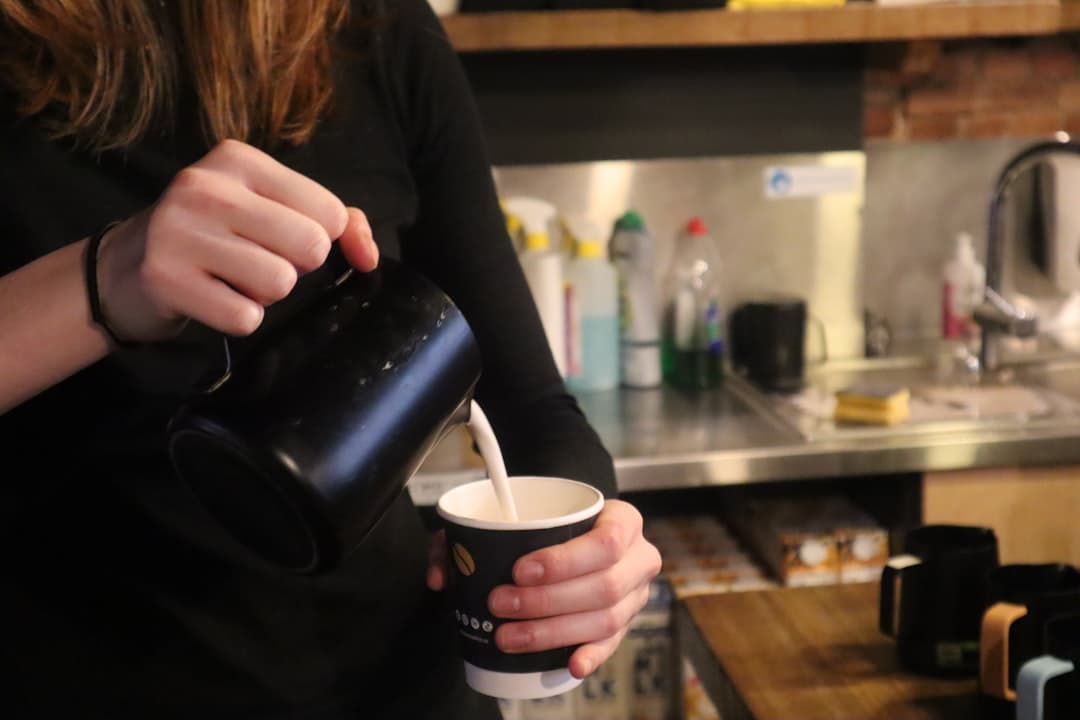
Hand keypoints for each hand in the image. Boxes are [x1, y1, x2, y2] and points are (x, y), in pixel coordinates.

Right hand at [95, 139, 378, 342]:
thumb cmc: (217, 234)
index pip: (329, 212)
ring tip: (235, 279)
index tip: (288, 241)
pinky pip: (246, 317)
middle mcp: (206, 188)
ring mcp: (180, 231)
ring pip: (280, 283)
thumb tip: (368, 256)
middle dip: (296, 267)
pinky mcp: (166, 279)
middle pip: (311, 247)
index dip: (322, 240)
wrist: (128, 267)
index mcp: (239, 160)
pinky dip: (240, 318)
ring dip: (267, 295)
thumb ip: (335, 221)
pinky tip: (215, 298)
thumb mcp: (270, 207)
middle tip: (260, 261)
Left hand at [428, 500, 662, 678]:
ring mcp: (635, 596)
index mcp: (623, 521)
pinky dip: (590, 655)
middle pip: (603, 587)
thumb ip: (472, 534)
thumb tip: (443, 575)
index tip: (518, 569)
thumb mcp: (518, 514)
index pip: (606, 542)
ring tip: (508, 635)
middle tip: (500, 604)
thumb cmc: (550, 523)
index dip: (564, 561)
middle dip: (546, 601)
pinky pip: (612, 645)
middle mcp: (639, 559)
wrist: (581, 532)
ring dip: (552, 631)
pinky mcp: (624, 625)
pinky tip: (569, 665)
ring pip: (604, 621)